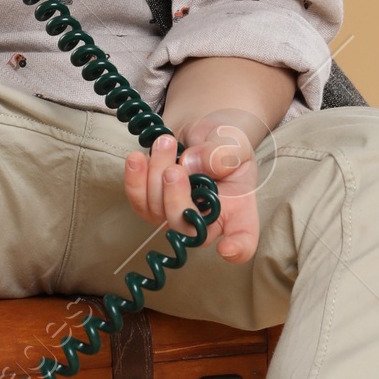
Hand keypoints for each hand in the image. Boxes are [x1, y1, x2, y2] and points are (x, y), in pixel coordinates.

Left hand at [123, 110, 262, 262]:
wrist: (202, 130)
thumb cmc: (223, 141)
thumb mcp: (233, 141)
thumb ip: (221, 153)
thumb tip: (191, 165)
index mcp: (238, 208)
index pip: (243, 238)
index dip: (237, 248)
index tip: (227, 248)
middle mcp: (207, 218)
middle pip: (187, 230)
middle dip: (175, 199)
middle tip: (175, 169)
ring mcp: (177, 213)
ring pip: (158, 211)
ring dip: (155, 175)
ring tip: (165, 143)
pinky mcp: (153, 203)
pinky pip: (138, 201)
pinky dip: (134, 179)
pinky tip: (138, 158)